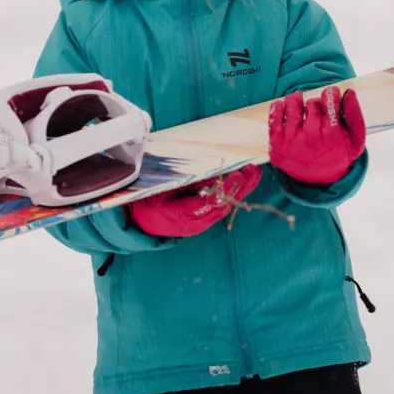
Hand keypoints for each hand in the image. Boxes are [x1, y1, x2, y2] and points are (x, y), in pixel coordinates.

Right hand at [128, 164, 261, 237]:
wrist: (139, 222)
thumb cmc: (147, 204)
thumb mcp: (160, 192)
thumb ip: (184, 186)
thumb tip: (207, 176)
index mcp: (185, 215)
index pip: (212, 201)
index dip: (227, 188)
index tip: (239, 174)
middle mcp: (197, 222)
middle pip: (224, 203)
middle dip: (241, 187)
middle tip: (253, 170)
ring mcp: (200, 223)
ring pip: (225, 205)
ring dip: (240, 189)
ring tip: (252, 172)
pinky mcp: (202, 220)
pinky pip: (220, 206)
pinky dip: (231, 194)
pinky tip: (240, 181)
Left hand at [269, 86, 365, 184]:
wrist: (319, 180)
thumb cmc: (338, 156)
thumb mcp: (356, 141)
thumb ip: (355, 116)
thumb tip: (349, 93)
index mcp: (332, 134)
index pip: (330, 103)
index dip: (330, 94)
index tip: (330, 93)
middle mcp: (311, 136)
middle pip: (312, 104)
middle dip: (315, 104)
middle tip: (316, 110)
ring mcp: (292, 140)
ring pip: (292, 106)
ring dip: (296, 102)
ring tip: (299, 105)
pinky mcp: (277, 143)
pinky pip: (274, 117)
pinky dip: (278, 108)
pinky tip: (284, 107)